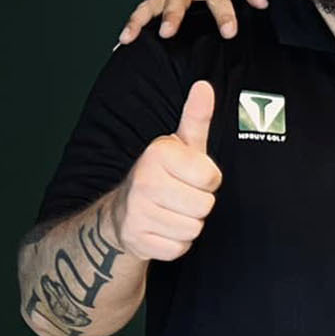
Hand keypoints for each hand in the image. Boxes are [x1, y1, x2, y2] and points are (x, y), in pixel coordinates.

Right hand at [107, 82, 223, 260]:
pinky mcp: (135, 241)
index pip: (212, 177)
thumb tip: (204, 86)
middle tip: (179, 196)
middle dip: (199, 204)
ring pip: (193, 229)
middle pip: (205, 206)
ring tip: (170, 211)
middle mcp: (143, 181)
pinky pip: (179, 249)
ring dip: (188, 224)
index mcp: (158, 154)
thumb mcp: (182, 145)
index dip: (208, 180)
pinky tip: (161, 229)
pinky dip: (175, 244)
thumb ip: (196, 117)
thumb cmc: (164, 174)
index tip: (190, 176)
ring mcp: (136, 213)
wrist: (122, 214)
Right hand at [118, 0, 265, 43]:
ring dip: (140, 20)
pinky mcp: (164, 2)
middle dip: (173, 14)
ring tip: (129, 37)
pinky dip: (133, 25)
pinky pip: (145, 12)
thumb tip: (261, 2)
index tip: (229, 31)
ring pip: (152, 4)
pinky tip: (124, 42)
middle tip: (168, 31)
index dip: (223, 13)